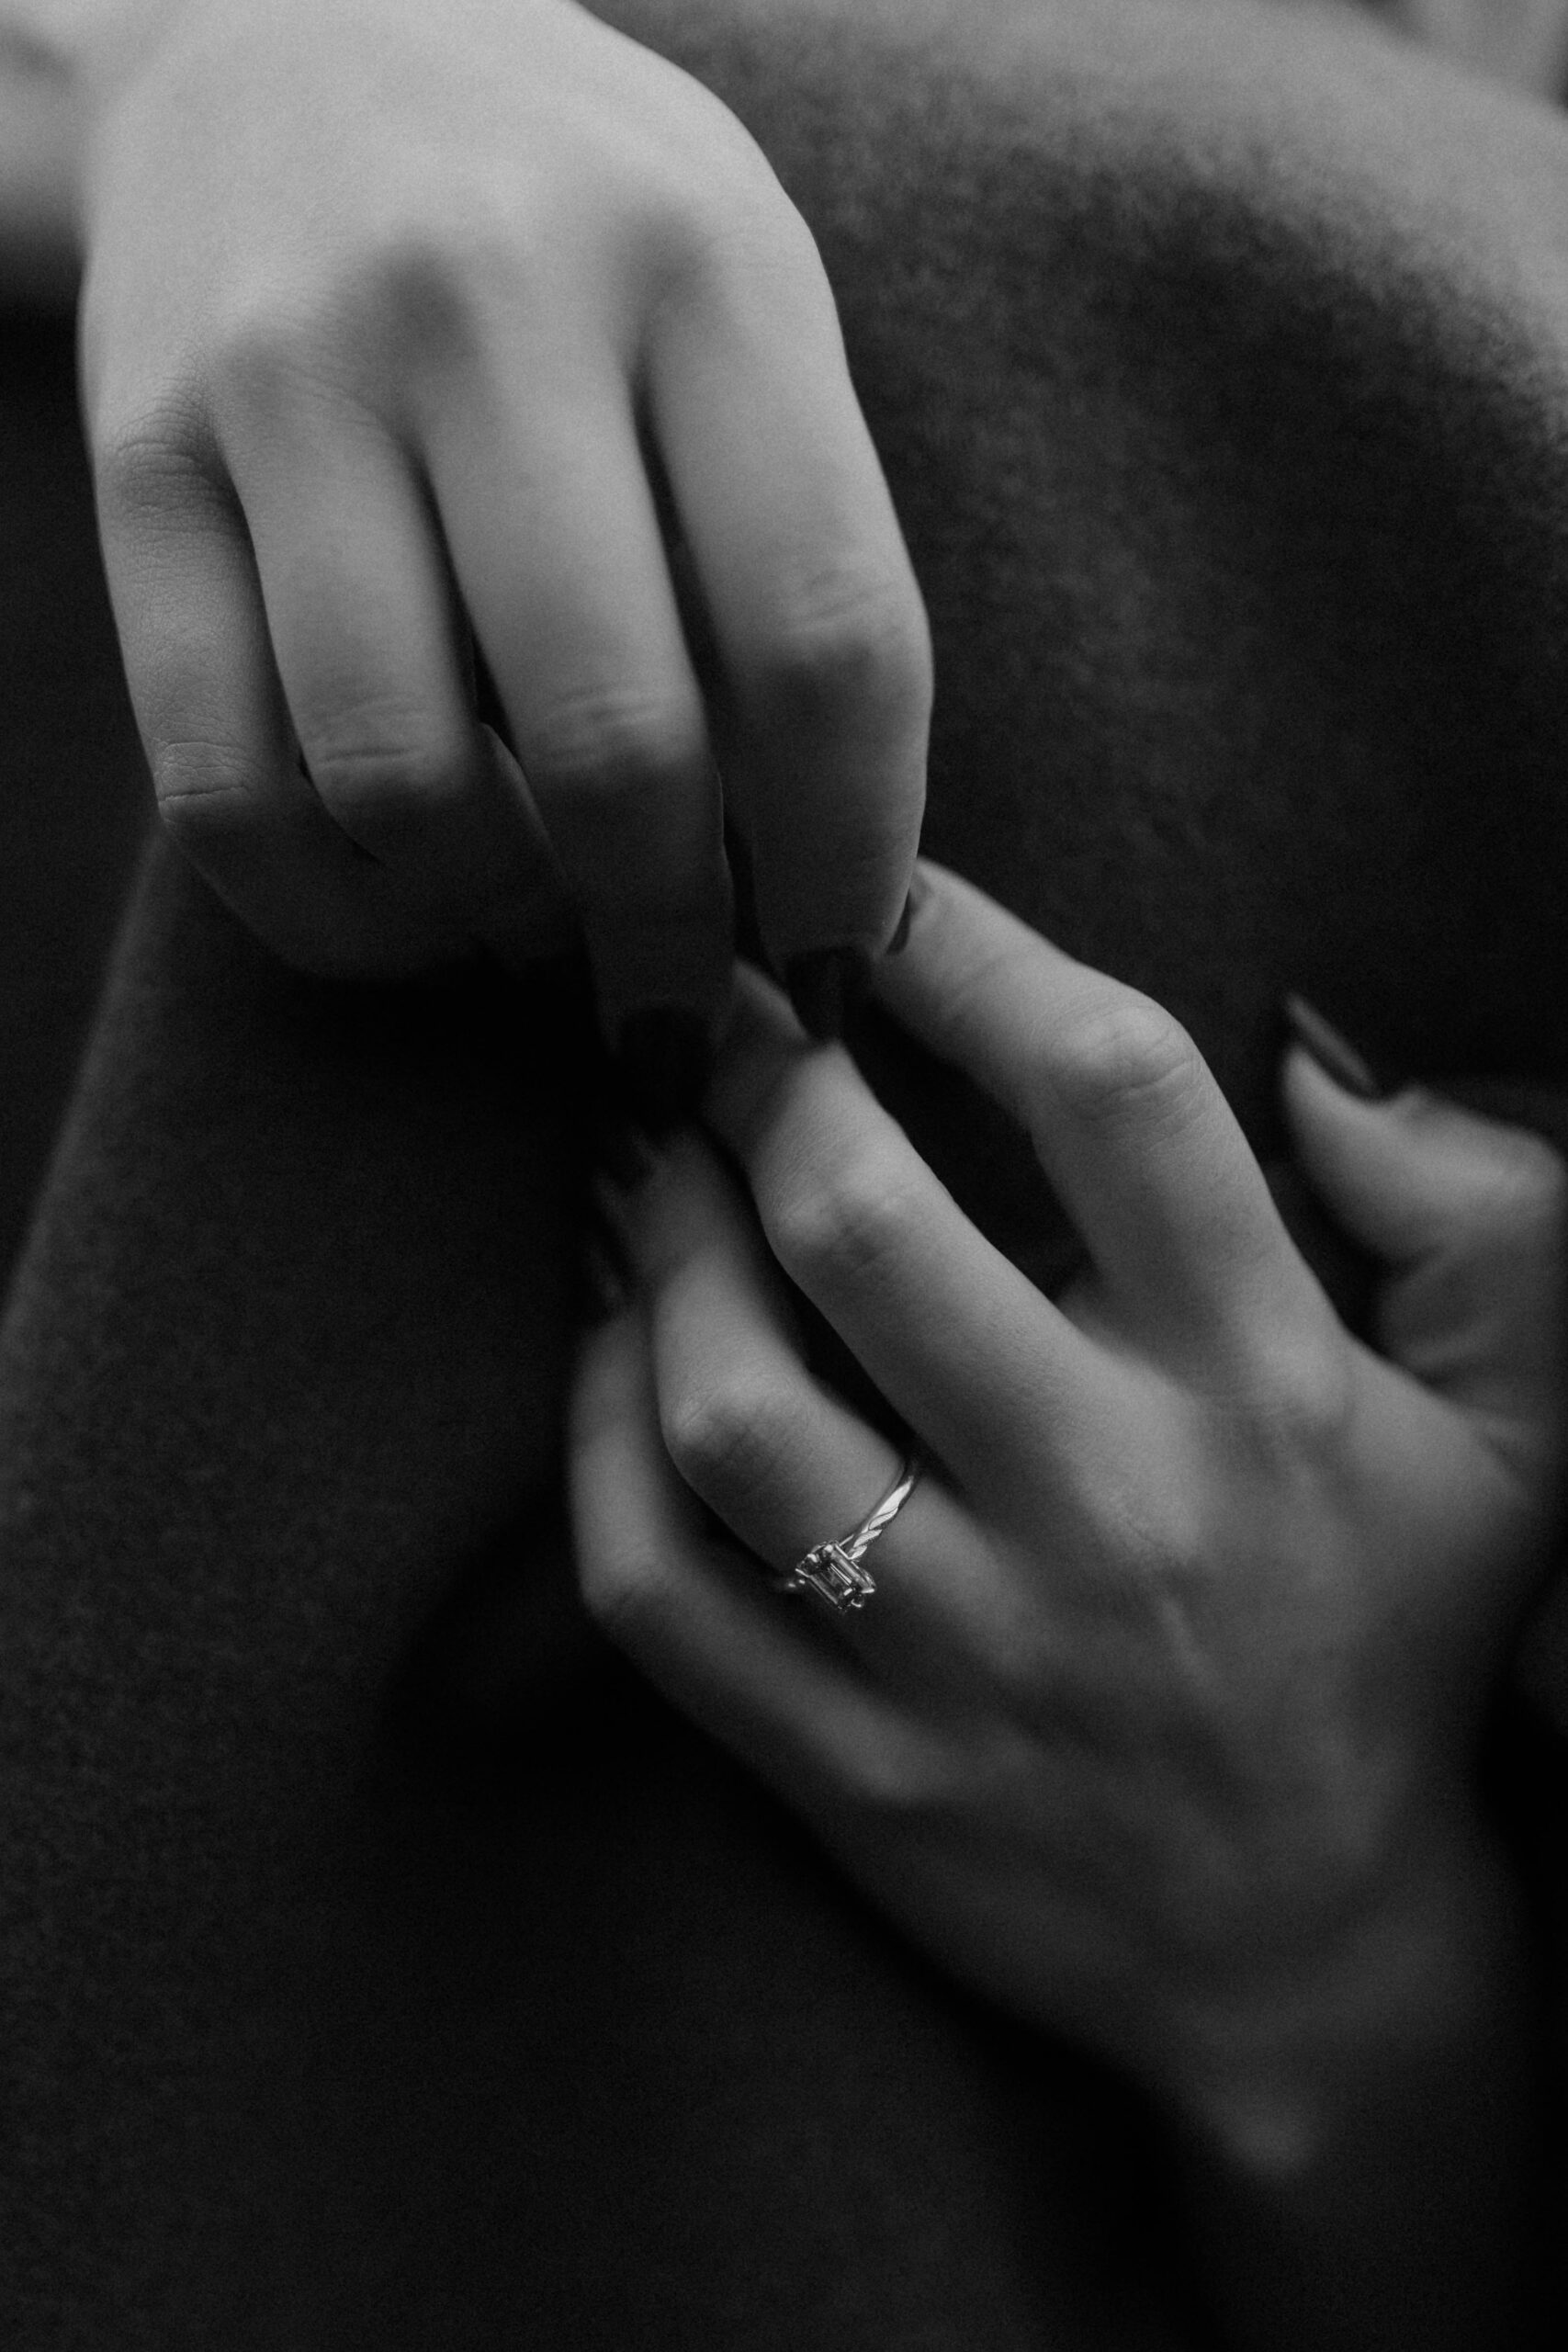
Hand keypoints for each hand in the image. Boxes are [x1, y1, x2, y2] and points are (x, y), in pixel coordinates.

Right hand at [70, 0, 928, 1102]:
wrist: (281, 34)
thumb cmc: (572, 222)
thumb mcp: (737, 305)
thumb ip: (787, 551)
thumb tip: (805, 874)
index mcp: (704, 269)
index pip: (821, 641)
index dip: (845, 858)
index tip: (834, 960)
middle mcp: (490, 301)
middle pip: (613, 739)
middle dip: (667, 936)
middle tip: (681, 1003)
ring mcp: (291, 375)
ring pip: (402, 783)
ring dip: (495, 926)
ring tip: (543, 936)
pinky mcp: (141, 459)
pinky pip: (223, 781)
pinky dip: (331, 913)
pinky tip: (408, 918)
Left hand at [572, 862, 1565, 2106]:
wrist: (1311, 1956)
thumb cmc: (1395, 1646)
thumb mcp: (1520, 1432)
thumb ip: (1481, 1218)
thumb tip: (1312, 1060)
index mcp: (1263, 1391)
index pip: (1108, 1094)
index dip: (967, 948)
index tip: (873, 890)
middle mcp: (1106, 1510)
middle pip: (866, 1228)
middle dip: (761, 1082)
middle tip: (721, 1025)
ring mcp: (965, 1659)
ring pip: (730, 1411)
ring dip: (655, 1250)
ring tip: (647, 1169)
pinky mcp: (852, 1776)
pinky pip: (657, 1593)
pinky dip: (594, 1444)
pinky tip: (613, 1351)